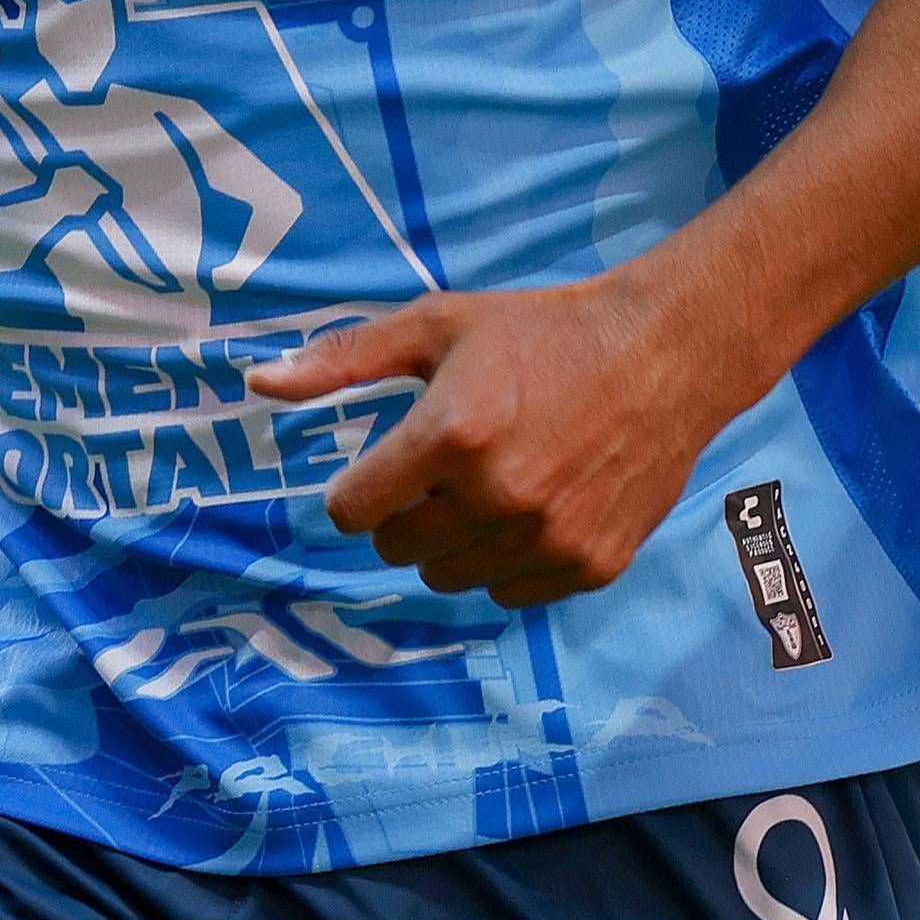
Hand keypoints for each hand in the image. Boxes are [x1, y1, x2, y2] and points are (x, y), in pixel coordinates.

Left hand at [246, 277, 752, 609]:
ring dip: (454, 542)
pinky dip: (508, 561)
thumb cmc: (540, 333)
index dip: (358, 490)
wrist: (663, 355)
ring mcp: (546, 538)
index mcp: (452, 433)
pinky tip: (536, 506)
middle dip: (406, 514)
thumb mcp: (437, 326)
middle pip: (398, 550)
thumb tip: (256, 381)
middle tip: (444, 471)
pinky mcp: (588, 566)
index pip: (352, 512)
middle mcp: (497, 495)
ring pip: (450, 579)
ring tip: (491, 485)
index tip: (384, 469)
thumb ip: (343, 359)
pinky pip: (509, 594)